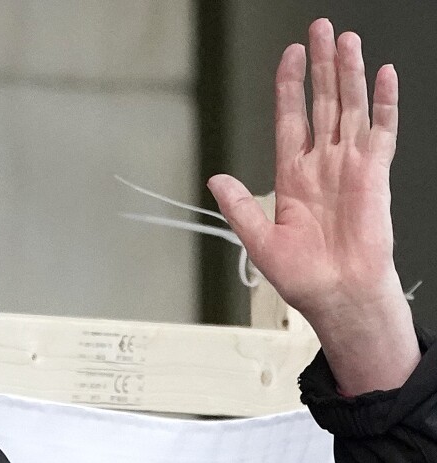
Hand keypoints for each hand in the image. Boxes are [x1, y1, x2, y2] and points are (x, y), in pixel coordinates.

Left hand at [208, 18, 418, 394]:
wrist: (338, 294)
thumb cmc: (303, 276)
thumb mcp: (259, 240)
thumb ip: (240, 206)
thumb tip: (216, 179)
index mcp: (292, 178)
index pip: (290, 120)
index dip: (290, 87)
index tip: (289, 56)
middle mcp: (322, 166)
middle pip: (321, 104)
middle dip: (320, 67)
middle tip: (319, 29)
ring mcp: (350, 166)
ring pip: (351, 108)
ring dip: (349, 74)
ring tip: (346, 40)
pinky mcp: (376, 175)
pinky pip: (383, 131)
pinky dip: (385, 103)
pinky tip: (385, 75)